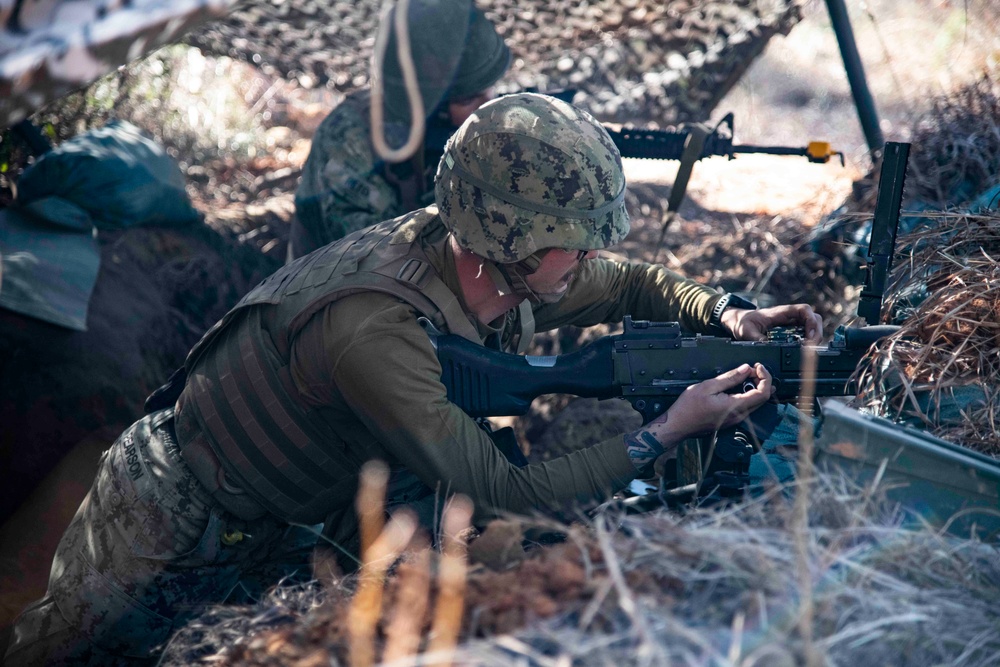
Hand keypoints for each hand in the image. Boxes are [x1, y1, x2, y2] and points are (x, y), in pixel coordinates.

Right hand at [624, 363, 771, 472]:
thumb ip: (730, 378)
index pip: (762, 393)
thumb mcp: (708, 386)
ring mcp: (735, 419)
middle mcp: (739, 416)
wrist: (677, 425)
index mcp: (735, 407)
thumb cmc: (688, 408)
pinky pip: (747, 406)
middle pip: (763, 399)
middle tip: (753, 368)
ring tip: (747, 374)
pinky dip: (749, 393)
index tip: (757, 366)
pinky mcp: (731, 420)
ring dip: (756, 387)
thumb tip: (746, 369)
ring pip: (756, 403)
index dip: (765, 377)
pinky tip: (741, 385)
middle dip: (762, 381)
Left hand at [720, 304, 823, 343]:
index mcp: (781, 312)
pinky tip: (802, 350)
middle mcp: (789, 317)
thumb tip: (767, 346)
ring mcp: (791, 324)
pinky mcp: (789, 332)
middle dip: (816, 332)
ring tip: (807, 350)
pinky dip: (807, 342)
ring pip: (811, 327)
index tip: (810, 335)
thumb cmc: (743, 322)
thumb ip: (756, 338)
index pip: (803, 310)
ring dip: (813, 338)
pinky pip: (804, 335)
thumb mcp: (746, 331)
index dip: (811, 321)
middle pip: (813, 319)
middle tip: (810, 347)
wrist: (739, 322)